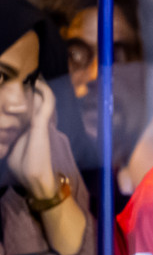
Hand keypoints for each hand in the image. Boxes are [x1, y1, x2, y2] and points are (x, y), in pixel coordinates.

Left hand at [6, 82, 58, 200]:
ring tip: (35, 76)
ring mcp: (40, 123)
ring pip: (43, 100)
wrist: (35, 178)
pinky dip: (44, 93)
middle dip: (32, 89)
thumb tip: (4, 133)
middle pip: (37, 101)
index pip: (29, 108)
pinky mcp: (42, 124)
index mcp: (29, 129)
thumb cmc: (24, 167)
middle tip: (28, 76)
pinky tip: (39, 83)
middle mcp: (36, 123)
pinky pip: (47, 104)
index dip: (27, 97)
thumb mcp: (11, 149)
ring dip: (40, 87)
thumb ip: (9, 139)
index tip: (20, 86)